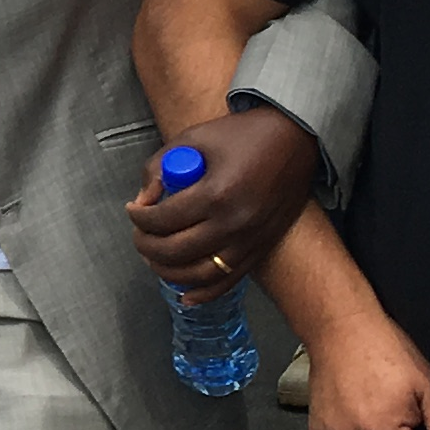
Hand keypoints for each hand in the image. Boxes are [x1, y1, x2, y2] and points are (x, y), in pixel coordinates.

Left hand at [120, 105, 316, 299]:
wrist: (295, 140)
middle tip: (139, 235)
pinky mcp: (262, 249)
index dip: (139, 218)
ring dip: (169, 271)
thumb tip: (144, 199)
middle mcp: (234, 223)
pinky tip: (185, 294)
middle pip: (175, 251)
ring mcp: (250, 241)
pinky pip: (229, 281)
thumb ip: (159, 166)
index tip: (134, 211)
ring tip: (155, 259)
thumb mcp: (195, 137)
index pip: (163, 219)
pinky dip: (204, 292)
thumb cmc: (244, 135)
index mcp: (216, 193)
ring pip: (199, 273)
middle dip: (147, 245)